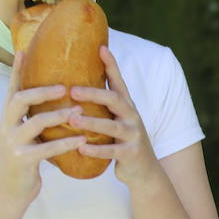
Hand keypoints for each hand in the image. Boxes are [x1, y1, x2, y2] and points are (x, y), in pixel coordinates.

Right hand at [0, 51, 84, 205]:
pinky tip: (82, 139)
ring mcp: (13, 144)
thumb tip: (50, 98)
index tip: (24, 50)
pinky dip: (66, 142)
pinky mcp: (23, 160)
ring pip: (35, 123)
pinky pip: (47, 149)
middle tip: (64, 87)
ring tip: (80, 112)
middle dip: (42, 91)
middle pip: (19, 100)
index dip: (17, 71)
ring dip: (59, 115)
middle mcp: (7, 127)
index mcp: (8, 119)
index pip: (12, 89)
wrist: (9, 193)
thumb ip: (32, 118)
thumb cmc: (24, 160)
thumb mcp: (24, 135)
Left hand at [66, 46, 162, 188]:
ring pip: (112, 126)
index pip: (118, 81)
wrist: (145, 171)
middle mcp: (132, 117)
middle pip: (114, 99)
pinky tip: (81, 149)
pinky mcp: (131, 154)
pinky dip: (96, 150)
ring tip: (72, 120)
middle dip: (94, 93)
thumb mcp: (118, 120)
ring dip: (91, 122)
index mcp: (126, 106)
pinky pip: (112, 151)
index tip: (101, 48)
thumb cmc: (123, 142)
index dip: (111, 65)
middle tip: (72, 90)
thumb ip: (104, 106)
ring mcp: (133, 135)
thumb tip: (76, 85)